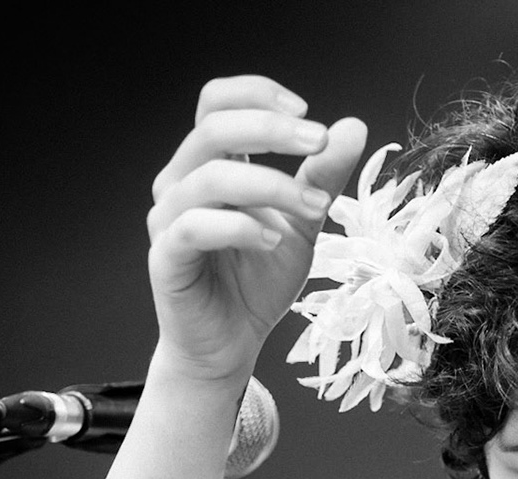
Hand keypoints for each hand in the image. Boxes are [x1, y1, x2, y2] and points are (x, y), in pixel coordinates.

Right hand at [145, 76, 367, 380]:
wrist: (232, 344)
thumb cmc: (257, 281)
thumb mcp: (303, 222)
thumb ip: (322, 175)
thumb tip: (353, 126)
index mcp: (210, 164)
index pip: (217, 103)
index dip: (257, 95)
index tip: (309, 114)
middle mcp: (181, 182)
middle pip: (213, 128)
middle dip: (272, 129)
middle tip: (320, 142)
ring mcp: (168, 219)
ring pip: (210, 177)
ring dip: (272, 186)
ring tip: (316, 208)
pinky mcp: (165, 258)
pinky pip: (193, 227)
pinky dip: (239, 227)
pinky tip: (272, 240)